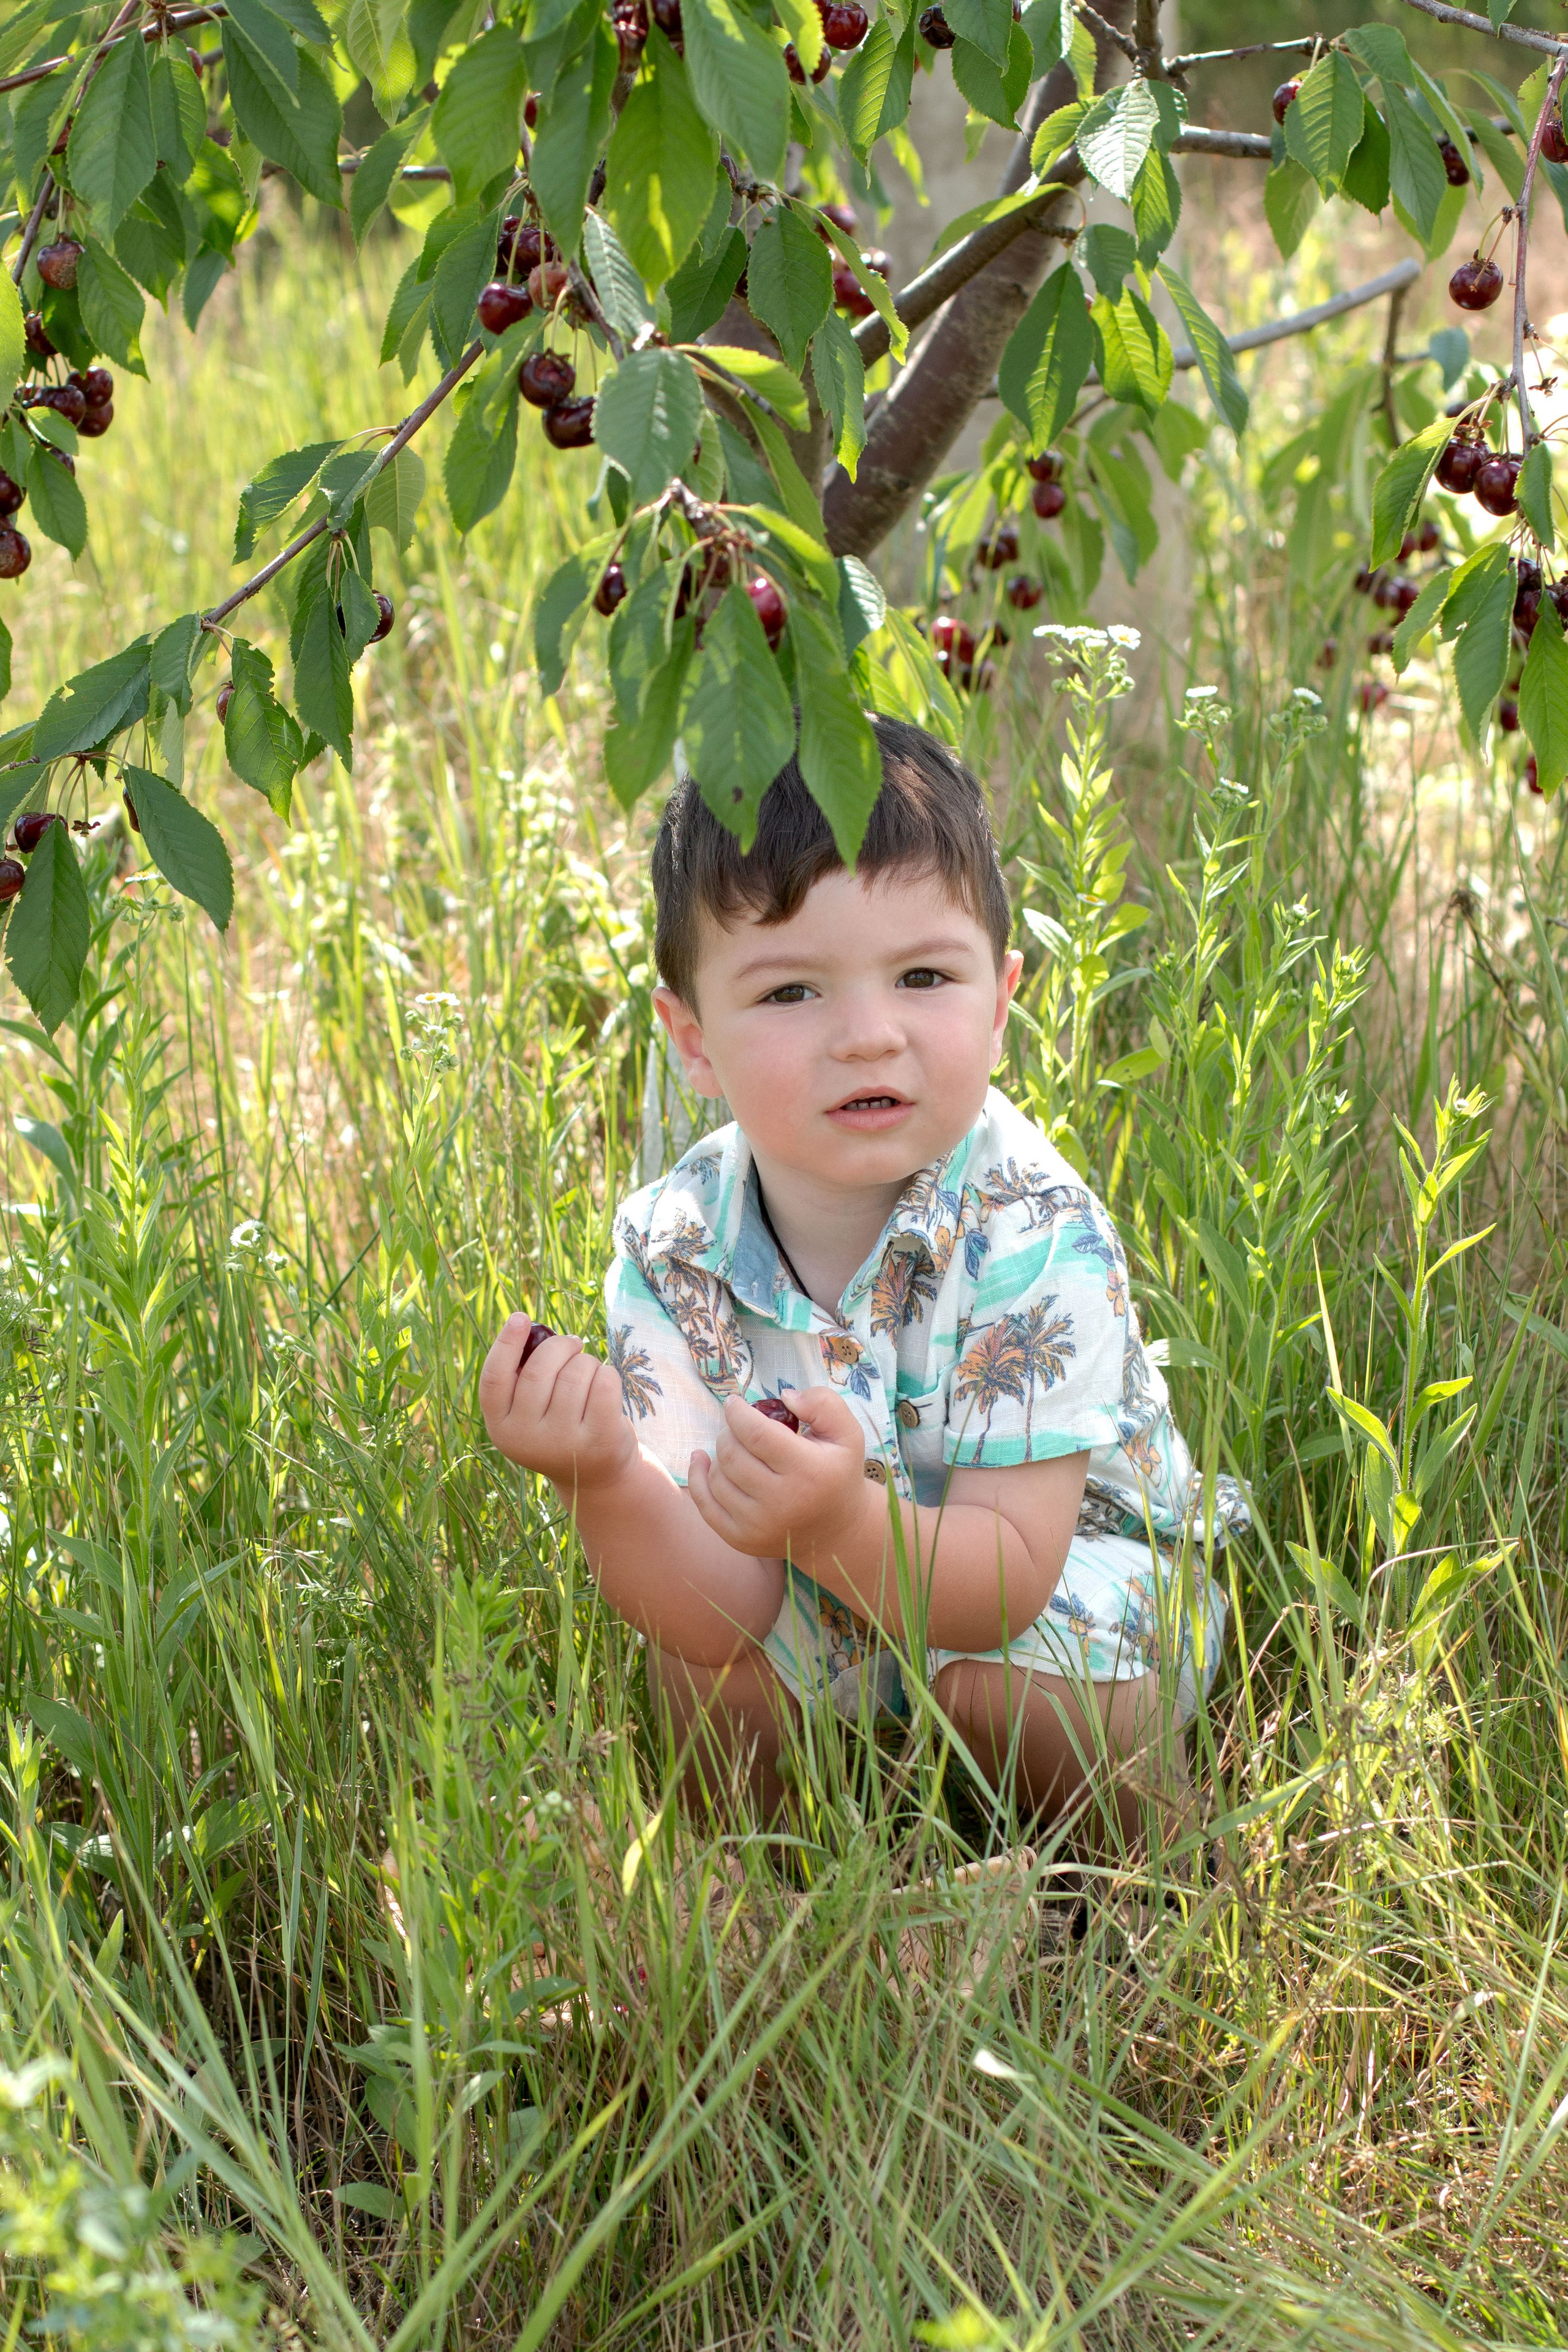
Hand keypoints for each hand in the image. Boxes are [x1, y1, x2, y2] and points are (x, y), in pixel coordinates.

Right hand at [479, 1314, 636, 1490]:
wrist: (594, 1474)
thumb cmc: (559, 1424)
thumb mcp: (531, 1409)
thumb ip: (524, 1374)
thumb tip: (531, 1328)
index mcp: (501, 1426)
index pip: (494, 1379)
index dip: (505, 1344)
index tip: (520, 1317)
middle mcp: (527, 1438)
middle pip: (539, 1369)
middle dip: (561, 1346)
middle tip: (573, 1343)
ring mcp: (563, 1442)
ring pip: (576, 1373)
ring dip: (586, 1362)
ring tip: (589, 1372)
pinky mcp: (599, 1440)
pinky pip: (604, 1382)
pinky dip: (607, 1373)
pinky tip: (605, 1384)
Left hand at [687, 1385, 879, 1572]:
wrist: (837, 1530)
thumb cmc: (838, 1473)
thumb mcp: (847, 1433)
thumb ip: (823, 1404)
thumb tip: (784, 1397)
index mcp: (809, 1471)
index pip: (756, 1433)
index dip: (737, 1412)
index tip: (734, 1402)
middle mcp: (782, 1502)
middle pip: (732, 1454)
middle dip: (729, 1431)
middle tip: (739, 1426)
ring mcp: (759, 1525)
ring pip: (718, 1476)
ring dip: (720, 1454)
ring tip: (737, 1447)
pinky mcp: (742, 1540)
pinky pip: (706, 1504)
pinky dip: (699, 1478)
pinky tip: (703, 1460)